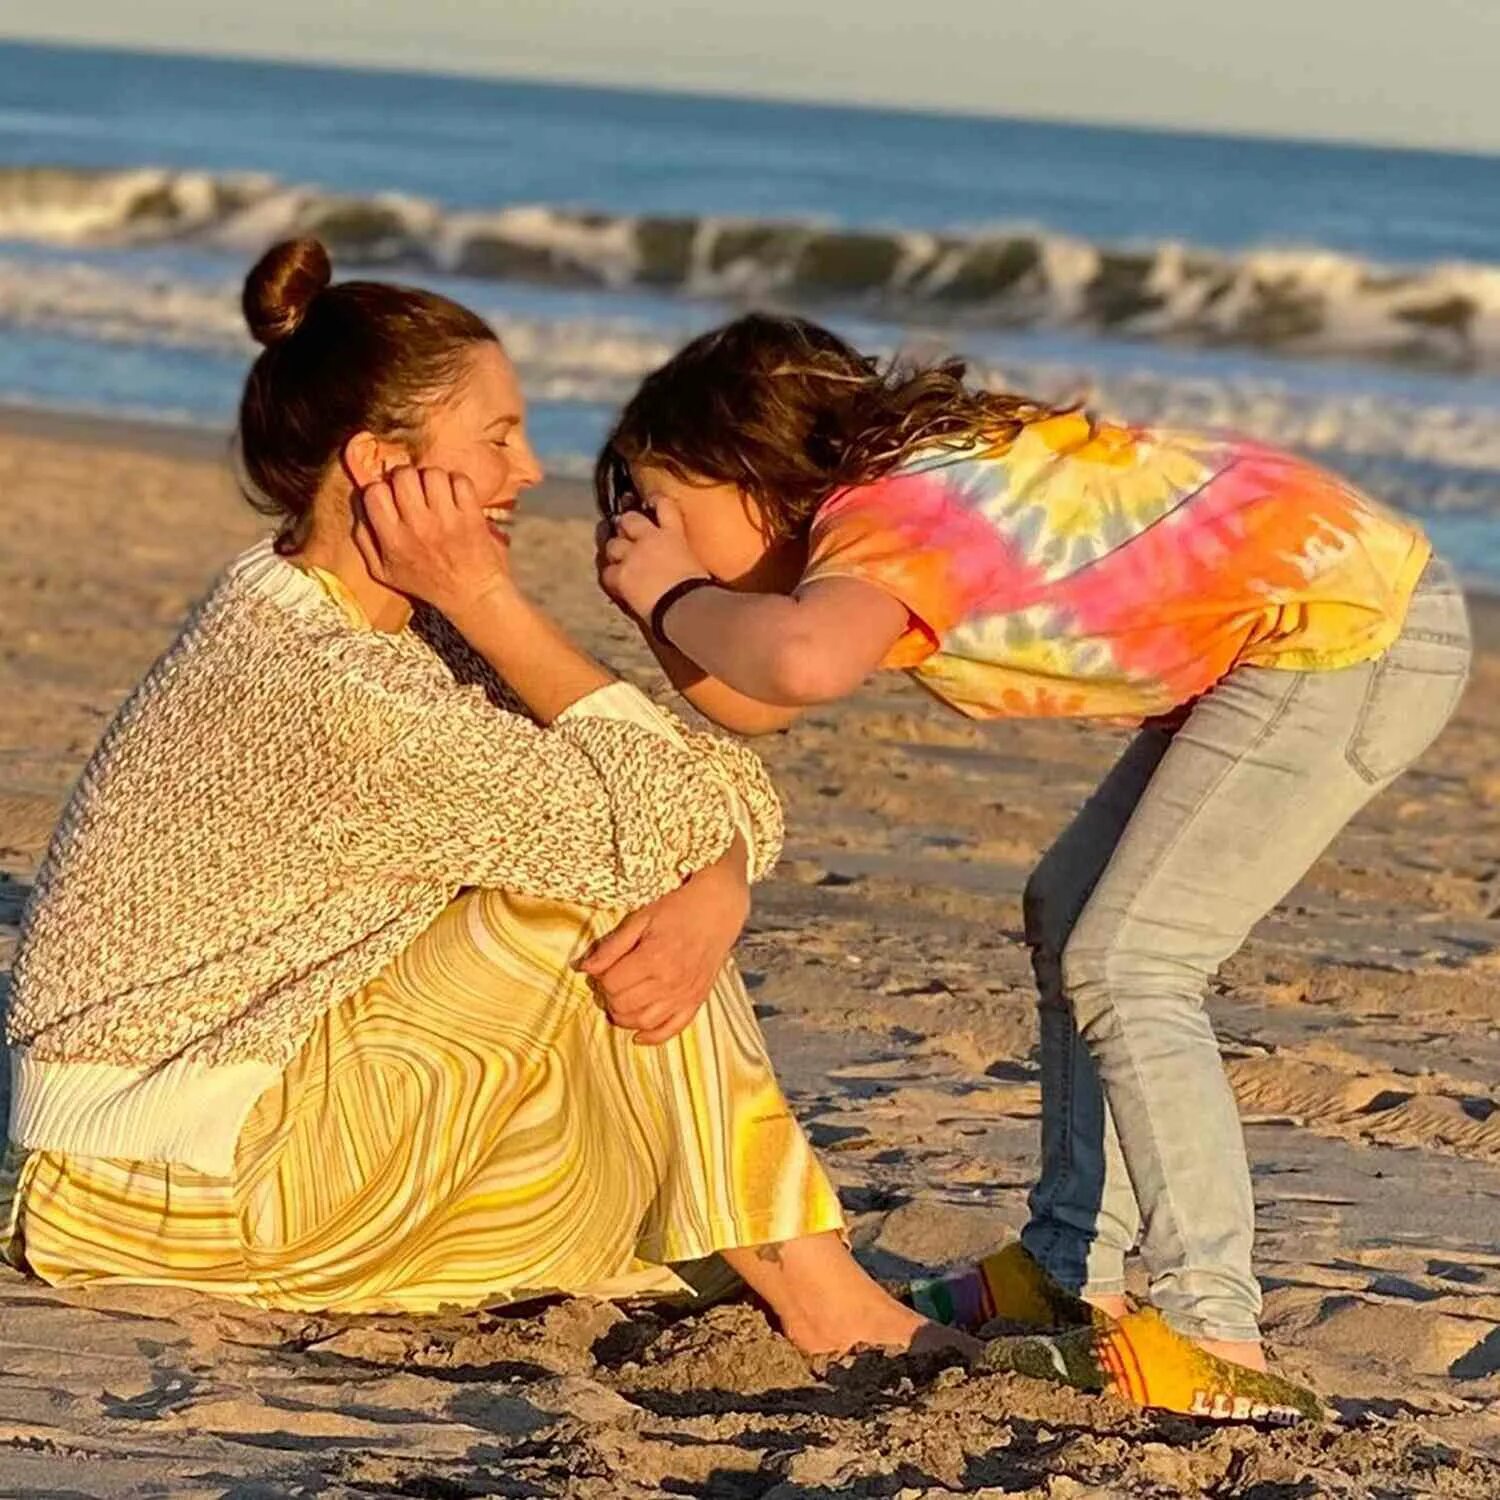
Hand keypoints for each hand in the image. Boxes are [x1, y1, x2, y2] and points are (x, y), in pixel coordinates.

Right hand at [354, 466, 510, 615]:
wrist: (472, 596)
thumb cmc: (427, 583)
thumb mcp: (383, 572)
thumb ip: (364, 539)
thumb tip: (358, 505)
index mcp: (393, 540)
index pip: (374, 492)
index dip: (381, 488)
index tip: (391, 496)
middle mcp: (418, 527)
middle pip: (403, 476)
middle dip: (406, 478)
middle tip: (414, 490)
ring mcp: (446, 520)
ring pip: (432, 474)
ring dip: (433, 479)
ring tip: (436, 493)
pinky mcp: (471, 516)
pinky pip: (460, 481)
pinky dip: (458, 482)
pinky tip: (456, 496)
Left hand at [575, 845, 750, 1044]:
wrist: (717, 910)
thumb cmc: (677, 911)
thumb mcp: (640, 919)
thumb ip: (612, 946)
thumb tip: (585, 968)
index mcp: (653, 958)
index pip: (611, 983)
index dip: (600, 977)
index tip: (603, 968)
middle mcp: (670, 981)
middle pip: (623, 1005)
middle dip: (609, 996)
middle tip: (611, 982)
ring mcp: (685, 994)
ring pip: (643, 1022)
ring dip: (624, 1017)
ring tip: (621, 1001)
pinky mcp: (697, 1001)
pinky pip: (672, 1029)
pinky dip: (653, 1037)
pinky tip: (638, 1035)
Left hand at [598, 493, 706, 620]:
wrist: (686, 606)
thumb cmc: (699, 588)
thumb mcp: (695, 562)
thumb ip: (683, 554)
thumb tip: (682, 561)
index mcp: (674, 535)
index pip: (664, 505)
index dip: (655, 501)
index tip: (651, 501)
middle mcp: (650, 539)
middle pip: (629, 519)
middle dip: (625, 524)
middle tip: (624, 530)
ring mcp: (632, 556)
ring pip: (612, 544)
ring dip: (615, 551)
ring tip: (618, 559)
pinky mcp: (621, 576)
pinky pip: (607, 572)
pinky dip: (610, 576)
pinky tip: (616, 582)